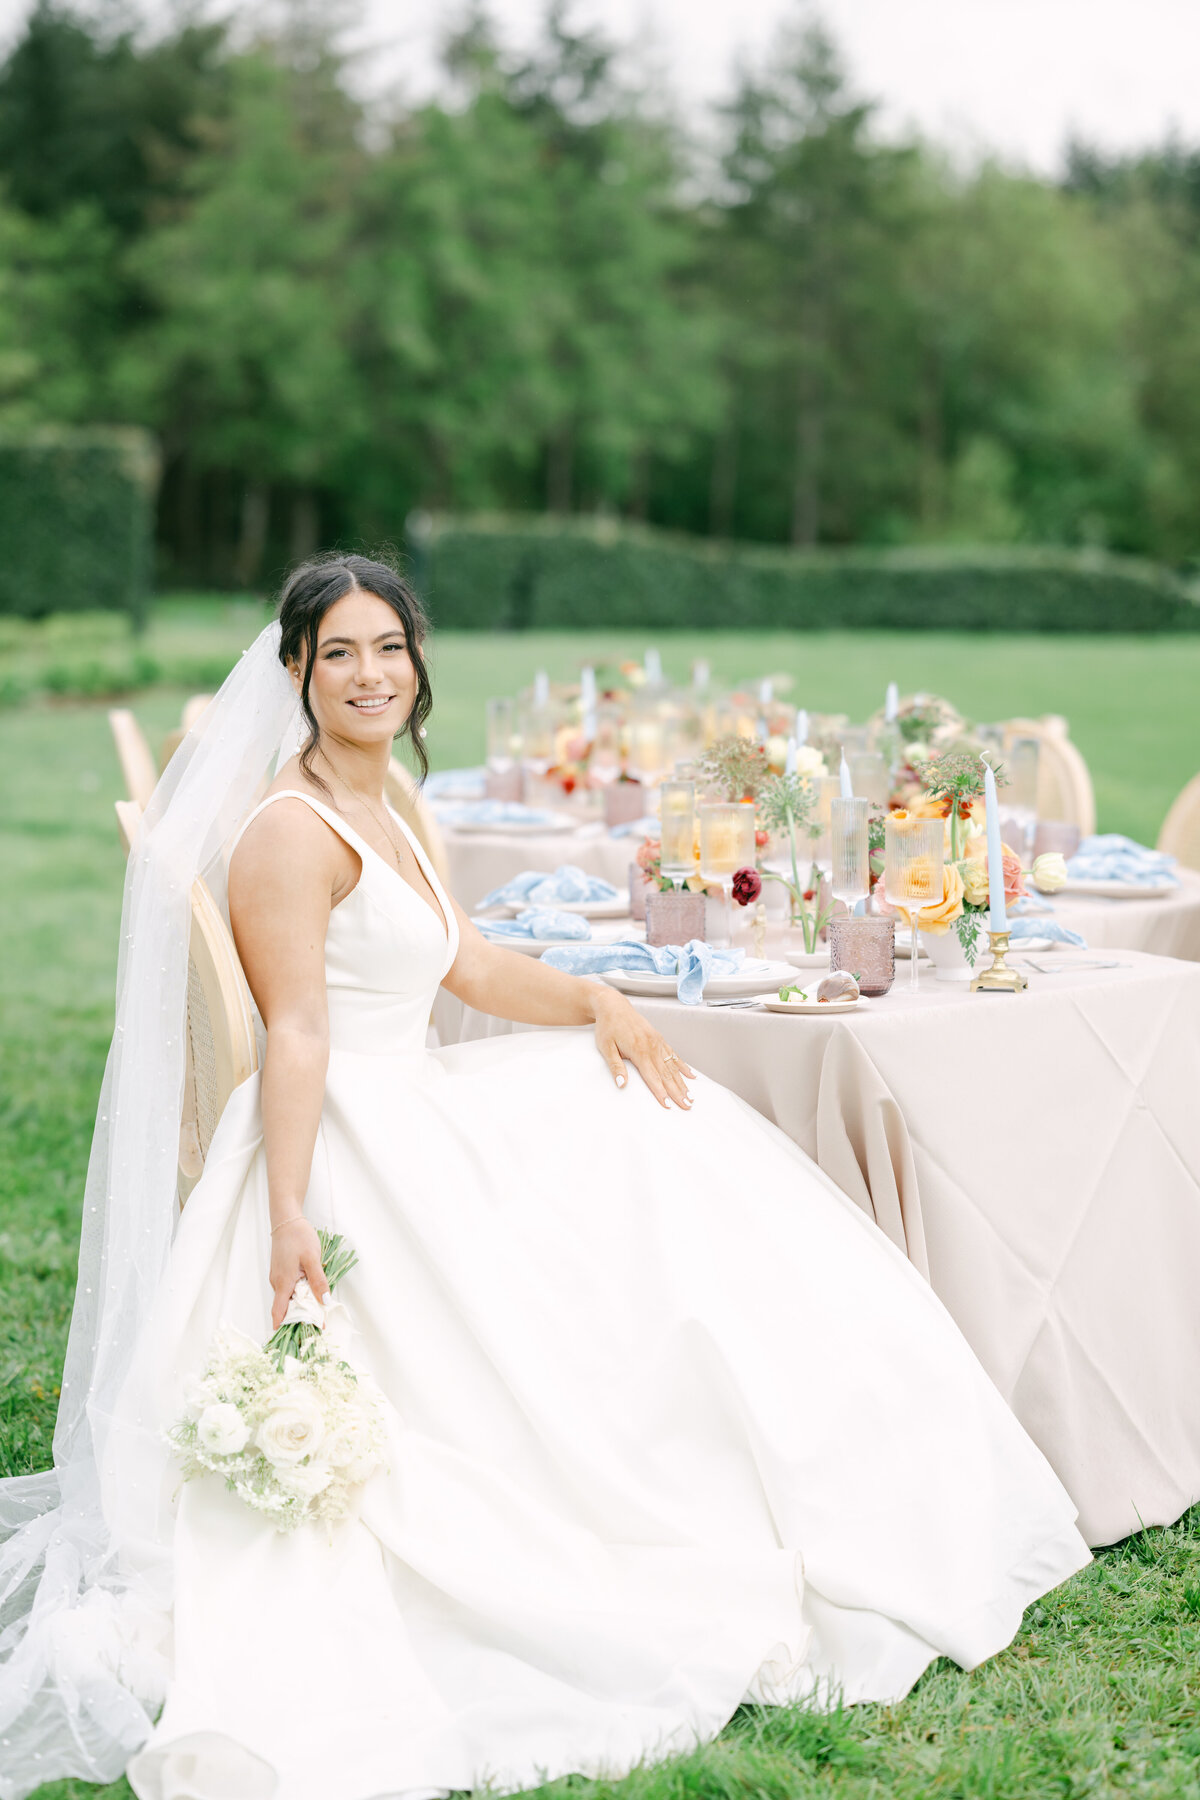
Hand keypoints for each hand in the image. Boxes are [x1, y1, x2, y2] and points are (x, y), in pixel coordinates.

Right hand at [268, 1216, 329, 1328]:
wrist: (287, 1220)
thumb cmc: (298, 1237)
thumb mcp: (312, 1259)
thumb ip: (318, 1281)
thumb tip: (324, 1302)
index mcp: (283, 1283)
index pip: (279, 1313)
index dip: (286, 1327)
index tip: (298, 1338)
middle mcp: (277, 1283)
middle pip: (285, 1308)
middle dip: (298, 1319)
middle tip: (316, 1325)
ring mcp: (278, 1277)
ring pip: (287, 1298)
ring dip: (300, 1306)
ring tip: (317, 1312)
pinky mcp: (281, 1272)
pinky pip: (288, 1289)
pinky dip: (298, 1295)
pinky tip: (310, 1293)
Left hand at [589, 988, 695, 1109]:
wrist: (613, 1006)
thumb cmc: (608, 1026)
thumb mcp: (605, 1047)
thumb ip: (616, 1066)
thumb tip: (622, 1085)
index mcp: (638, 1050)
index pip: (652, 1076)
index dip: (660, 1092)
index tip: (668, 1105)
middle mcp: (652, 1046)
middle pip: (667, 1074)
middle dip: (677, 1092)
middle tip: (687, 1105)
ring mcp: (657, 1042)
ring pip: (672, 1066)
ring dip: (682, 1082)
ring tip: (691, 1096)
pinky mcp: (659, 1038)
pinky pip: (673, 1055)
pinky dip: (683, 1066)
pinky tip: (691, 1076)